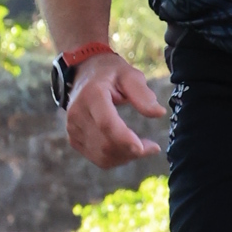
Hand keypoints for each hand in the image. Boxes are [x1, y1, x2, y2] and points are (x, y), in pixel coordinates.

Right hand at [66, 50, 162, 170]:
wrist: (84, 73)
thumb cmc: (110, 73)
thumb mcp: (129, 75)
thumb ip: (143, 94)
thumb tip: (159, 113)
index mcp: (92, 95)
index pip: (106, 123)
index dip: (124, 139)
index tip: (144, 148)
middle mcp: (78, 114)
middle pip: (106, 144)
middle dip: (132, 151)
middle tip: (152, 147)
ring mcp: (73, 128)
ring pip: (102, 156)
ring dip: (126, 157)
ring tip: (142, 147)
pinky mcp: (74, 139)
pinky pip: (98, 158)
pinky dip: (116, 159)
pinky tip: (127, 148)